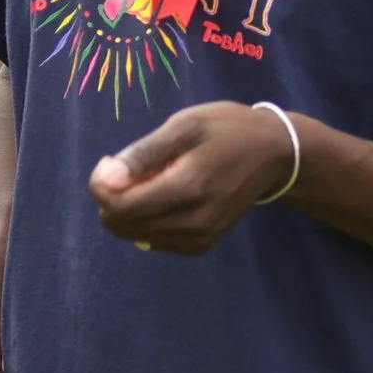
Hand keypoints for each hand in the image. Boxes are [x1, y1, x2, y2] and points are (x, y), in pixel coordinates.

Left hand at [86, 101, 292, 255]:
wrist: (273, 155)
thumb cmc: (226, 130)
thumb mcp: (184, 125)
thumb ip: (142, 154)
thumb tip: (105, 180)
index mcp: (187, 189)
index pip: (118, 207)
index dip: (100, 185)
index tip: (111, 161)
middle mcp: (192, 224)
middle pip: (121, 225)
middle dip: (112, 196)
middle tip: (130, 167)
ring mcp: (198, 239)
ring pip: (133, 235)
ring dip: (128, 208)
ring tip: (153, 179)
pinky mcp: (200, 246)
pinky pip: (153, 240)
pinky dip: (147, 219)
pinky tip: (165, 196)